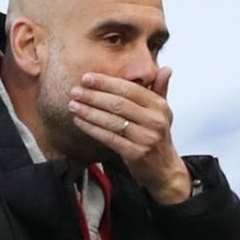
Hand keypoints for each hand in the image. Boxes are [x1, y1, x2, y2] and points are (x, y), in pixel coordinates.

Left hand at [67, 67, 190, 203]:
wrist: (164, 170)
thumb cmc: (158, 137)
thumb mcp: (163, 112)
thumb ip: (161, 89)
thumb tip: (166, 69)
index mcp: (159, 106)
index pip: (129, 89)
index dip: (106, 82)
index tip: (87, 78)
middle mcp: (155, 120)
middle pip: (119, 104)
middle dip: (94, 96)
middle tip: (75, 91)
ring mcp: (146, 138)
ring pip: (112, 121)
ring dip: (89, 112)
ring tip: (73, 105)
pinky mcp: (136, 153)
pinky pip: (110, 138)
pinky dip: (93, 129)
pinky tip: (80, 122)